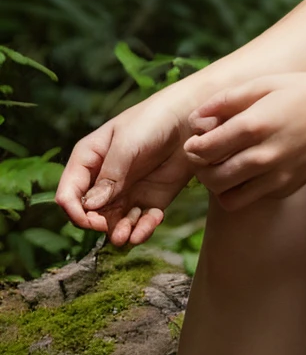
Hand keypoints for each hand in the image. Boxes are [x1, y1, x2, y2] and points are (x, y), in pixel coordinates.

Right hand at [56, 96, 194, 248]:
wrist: (189, 122)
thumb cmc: (152, 121)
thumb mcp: (127, 144)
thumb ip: (110, 174)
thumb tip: (90, 205)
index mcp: (88, 161)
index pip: (68, 194)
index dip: (75, 212)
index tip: (92, 221)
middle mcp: (102, 181)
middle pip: (89, 215)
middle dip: (99, 226)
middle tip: (116, 229)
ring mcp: (124, 193)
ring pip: (113, 225)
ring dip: (121, 233)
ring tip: (132, 232)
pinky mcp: (147, 202)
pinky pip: (139, 224)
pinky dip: (143, 230)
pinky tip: (154, 220)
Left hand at [183, 72, 305, 209]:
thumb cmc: (301, 91)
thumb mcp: (263, 85)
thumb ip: (225, 101)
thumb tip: (195, 120)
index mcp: (254, 125)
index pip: (204, 150)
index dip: (192, 148)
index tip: (196, 141)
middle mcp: (265, 155)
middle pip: (212, 178)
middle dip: (201, 169)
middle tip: (206, 156)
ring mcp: (278, 175)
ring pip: (228, 197)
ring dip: (219, 185)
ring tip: (224, 167)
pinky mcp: (288, 186)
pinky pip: (252, 198)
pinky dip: (242, 189)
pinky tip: (250, 170)